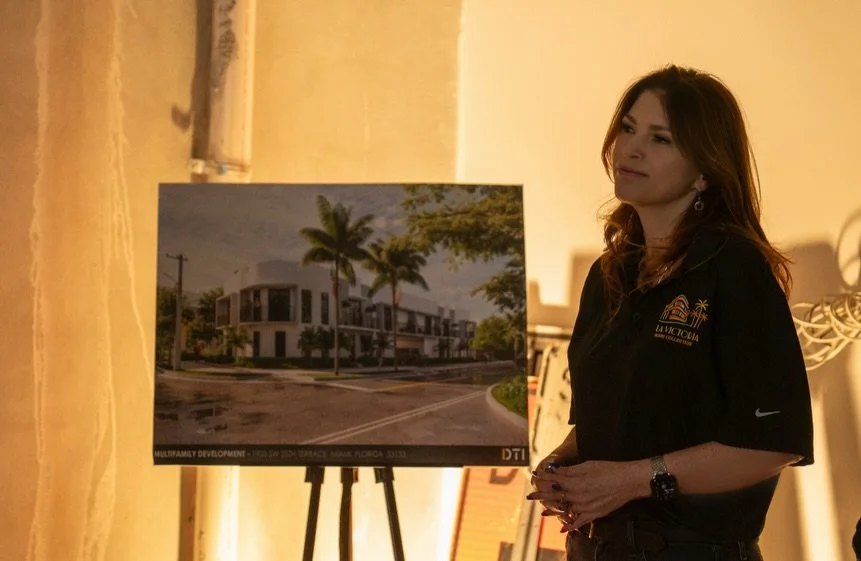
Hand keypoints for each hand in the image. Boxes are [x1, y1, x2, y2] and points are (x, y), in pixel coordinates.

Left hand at [527, 460, 649, 530]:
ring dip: (553, 510)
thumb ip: (569, 471)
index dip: (543, 477)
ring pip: (564, 510)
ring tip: (542, 511)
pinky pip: (580, 522)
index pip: (553, 480)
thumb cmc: (608, 469)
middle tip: (530, 496)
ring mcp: (585, 507)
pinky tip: (563, 528)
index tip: (534, 475)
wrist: (628, 481)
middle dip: (541, 495)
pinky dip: (571, 525)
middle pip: (555, 496)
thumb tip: (554, 470)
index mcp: (574, 482)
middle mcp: (577, 496)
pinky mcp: (594, 514)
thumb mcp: (587, 465)